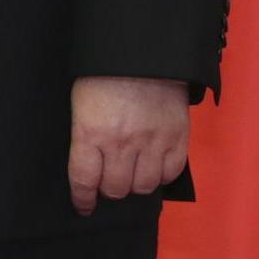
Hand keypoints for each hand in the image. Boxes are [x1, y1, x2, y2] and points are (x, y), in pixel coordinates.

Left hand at [67, 75, 189, 215]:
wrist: (143, 52)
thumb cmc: (104, 74)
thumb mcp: (82, 103)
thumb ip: (86, 137)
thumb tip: (91, 168)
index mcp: (91, 132)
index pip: (84, 180)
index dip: (82, 199)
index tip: (83, 206)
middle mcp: (122, 143)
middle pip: (116, 189)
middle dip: (109, 189)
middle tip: (110, 180)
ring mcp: (152, 142)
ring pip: (144, 186)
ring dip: (136, 183)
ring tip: (132, 171)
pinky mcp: (177, 138)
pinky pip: (170, 173)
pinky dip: (161, 175)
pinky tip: (154, 165)